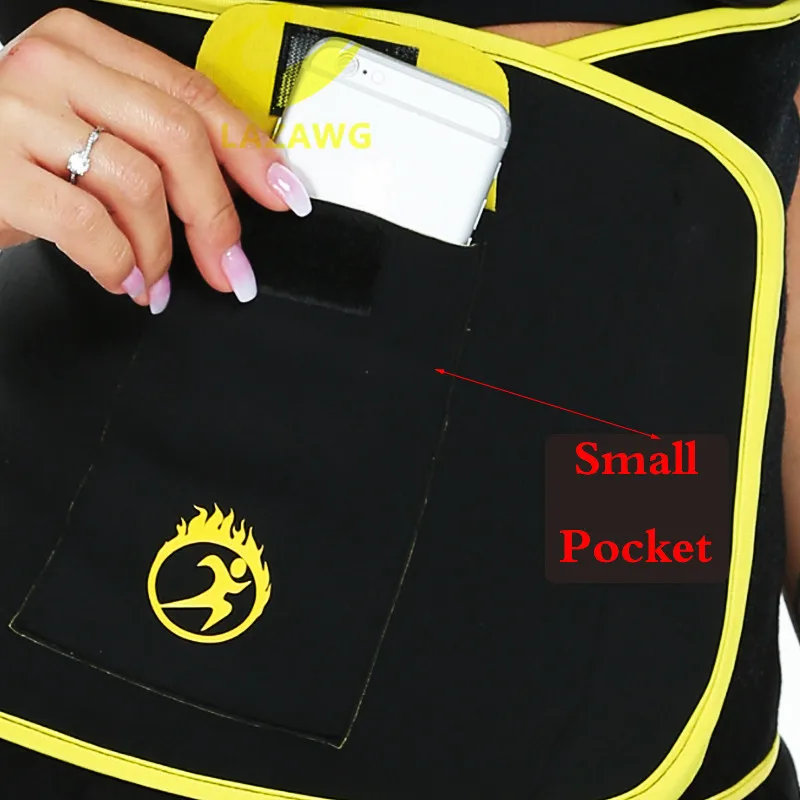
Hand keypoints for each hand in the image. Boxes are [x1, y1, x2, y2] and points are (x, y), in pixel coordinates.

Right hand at [0, 8, 311, 312]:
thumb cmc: (14, 156)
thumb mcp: (86, 132)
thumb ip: (150, 142)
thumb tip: (236, 187)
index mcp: (87, 48)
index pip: (192, 94)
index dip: (250, 150)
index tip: (283, 193)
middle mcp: (54, 67)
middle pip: (177, 139)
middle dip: (215, 216)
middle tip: (228, 265)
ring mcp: (19, 113)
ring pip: (140, 184)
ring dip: (161, 250)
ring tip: (155, 279)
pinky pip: (89, 224)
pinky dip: (119, 264)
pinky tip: (122, 279)